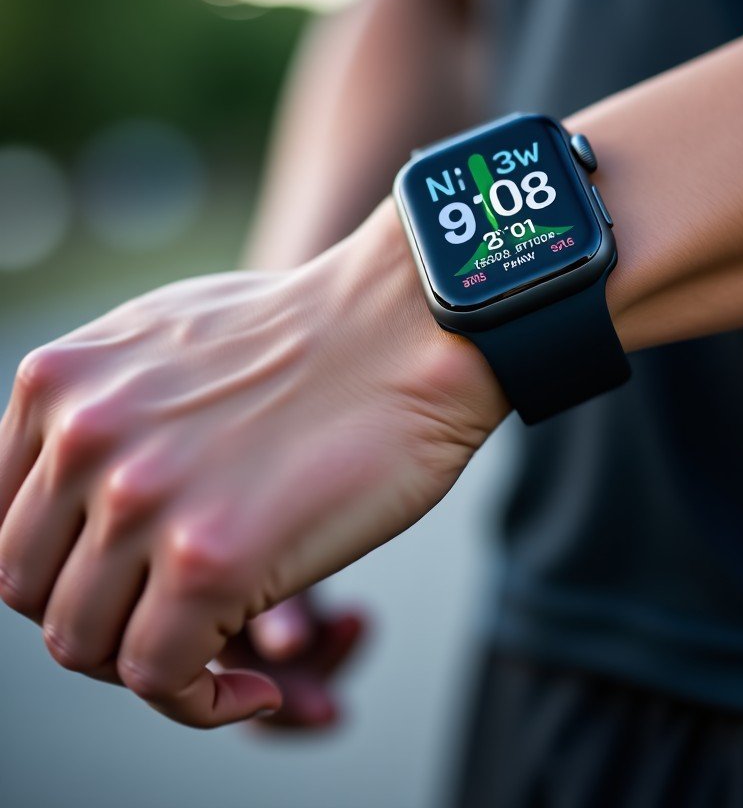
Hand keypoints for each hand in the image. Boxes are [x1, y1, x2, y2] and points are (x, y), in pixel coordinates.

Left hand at [0, 201, 505, 727]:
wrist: (412, 328)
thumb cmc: (319, 333)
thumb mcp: (172, 338)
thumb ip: (105, 404)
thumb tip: (84, 487)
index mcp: (60, 383)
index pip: (7, 524)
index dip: (64, 571)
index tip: (127, 589)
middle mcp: (82, 437)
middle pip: (33, 590)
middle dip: (104, 621)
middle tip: (182, 624)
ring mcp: (140, 500)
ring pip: (85, 645)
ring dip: (155, 664)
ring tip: (227, 651)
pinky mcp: (208, 560)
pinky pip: (162, 680)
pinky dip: (204, 704)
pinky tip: (259, 688)